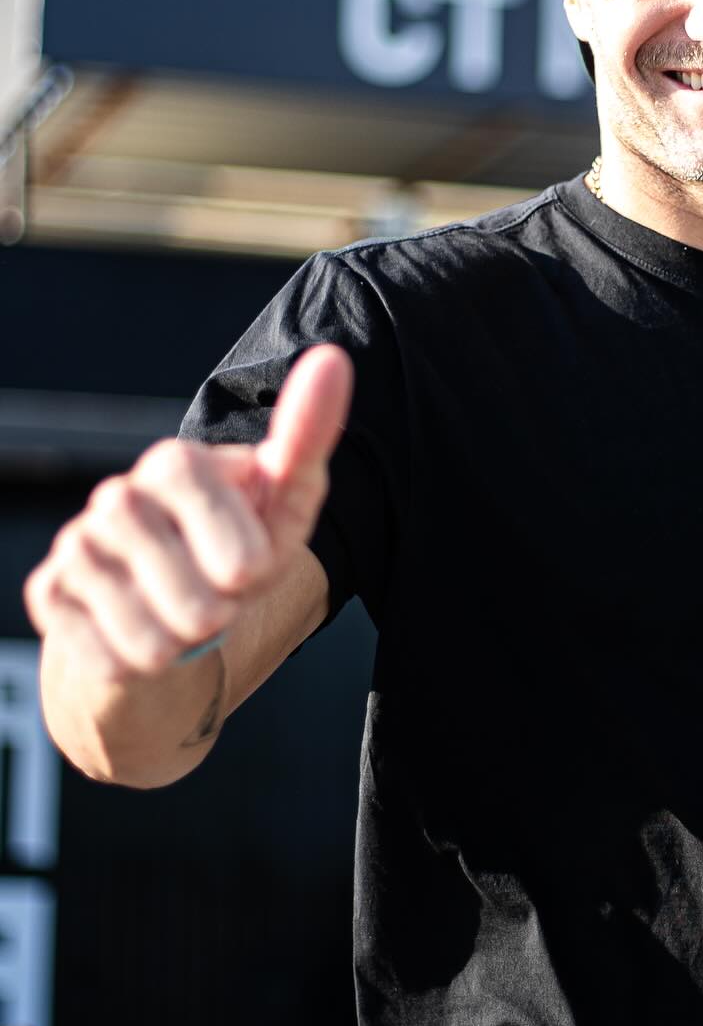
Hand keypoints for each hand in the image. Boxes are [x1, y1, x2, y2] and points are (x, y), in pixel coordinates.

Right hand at [24, 345, 352, 683]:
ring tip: (180, 616)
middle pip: (196, 604)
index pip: (220, 530)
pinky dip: (137, 665)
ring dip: (182, 645)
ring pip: (151, 641)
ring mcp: (77, 545)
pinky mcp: (48, 595)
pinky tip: (135, 636)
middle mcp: (117, 496)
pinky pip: (109, 661)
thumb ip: (307, 439)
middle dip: (221, 616)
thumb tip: (332, 359)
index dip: (239, 556)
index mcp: (175, 464)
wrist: (170, 617)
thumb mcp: (284, 506)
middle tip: (217, 597)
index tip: (250, 570)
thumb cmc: (237, 550)